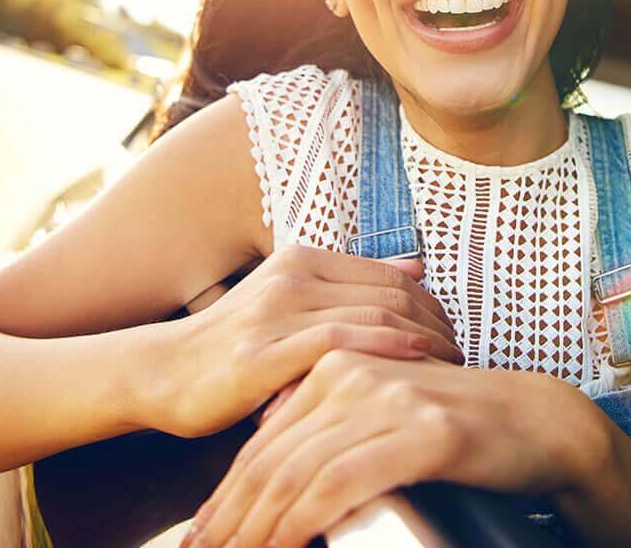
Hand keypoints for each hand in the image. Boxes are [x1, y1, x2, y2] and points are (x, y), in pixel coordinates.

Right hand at [141, 245, 462, 437]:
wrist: (165, 371)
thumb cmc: (237, 342)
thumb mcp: (293, 301)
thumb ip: (351, 285)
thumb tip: (417, 269)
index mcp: (302, 258)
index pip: (390, 275)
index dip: (433, 305)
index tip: (456, 334)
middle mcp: (292, 276)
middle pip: (390, 294)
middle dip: (438, 324)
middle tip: (465, 354)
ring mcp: (276, 312)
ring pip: (373, 315)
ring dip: (424, 342)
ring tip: (452, 367)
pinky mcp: (261, 353)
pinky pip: (339, 344)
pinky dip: (385, 350)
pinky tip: (415, 365)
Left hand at [181, 349, 600, 547]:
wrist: (533, 419)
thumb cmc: (454, 424)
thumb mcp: (381, 410)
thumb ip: (331, 418)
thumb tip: (272, 445)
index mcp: (336, 363)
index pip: (266, 438)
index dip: (228, 493)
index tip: (201, 533)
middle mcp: (352, 372)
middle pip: (272, 457)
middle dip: (231, 517)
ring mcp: (384, 398)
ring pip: (298, 473)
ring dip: (258, 529)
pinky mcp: (417, 431)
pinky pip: (340, 484)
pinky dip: (302, 522)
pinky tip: (282, 546)